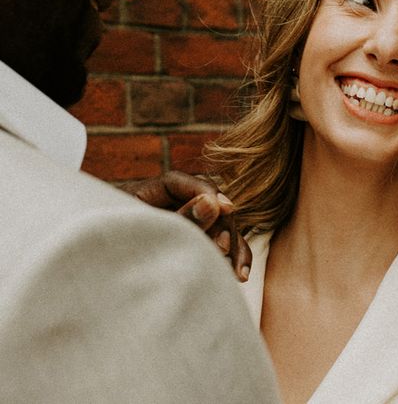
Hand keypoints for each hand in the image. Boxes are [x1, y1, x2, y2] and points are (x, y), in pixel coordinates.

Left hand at [115, 171, 251, 281]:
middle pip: (208, 202)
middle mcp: (169, 207)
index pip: (180, 182)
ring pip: (220, 226)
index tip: (223, 207)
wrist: (83, 290)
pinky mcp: (193, 247)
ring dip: (233, 246)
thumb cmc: (104, 256)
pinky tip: (239, 274)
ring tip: (235, 270)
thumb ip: (179, 220)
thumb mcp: (142, 232)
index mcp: (145, 195)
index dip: (204, 191)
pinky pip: (220, 247)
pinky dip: (231, 258)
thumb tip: (213, 203)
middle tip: (221, 247)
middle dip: (221, 225)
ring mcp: (183, 227)